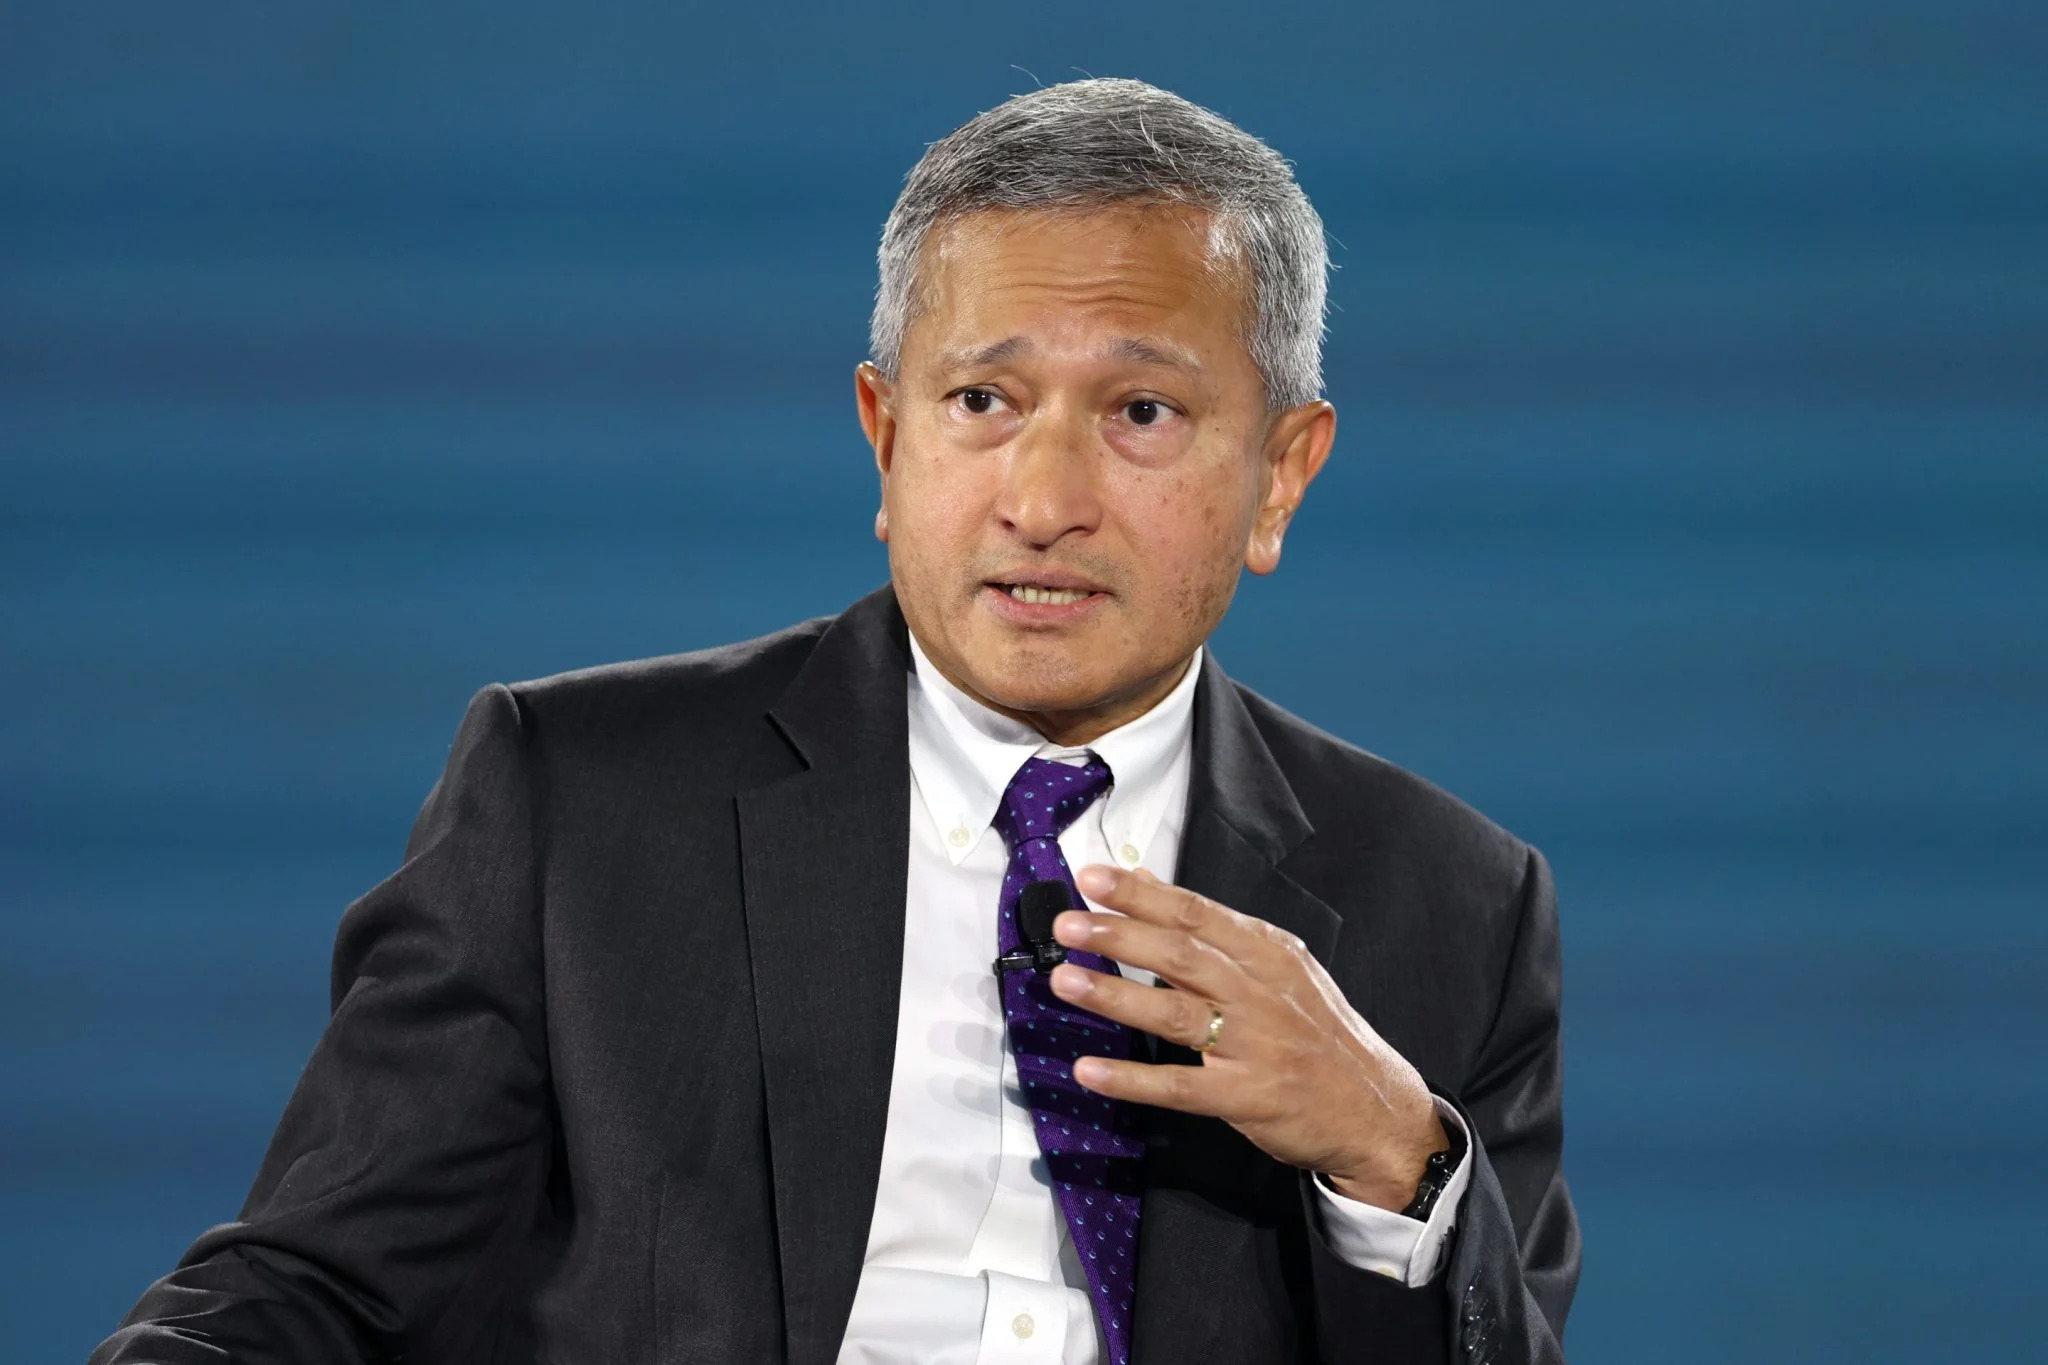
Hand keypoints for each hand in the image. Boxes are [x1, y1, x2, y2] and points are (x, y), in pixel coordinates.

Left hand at [1051, 865, 1446, 1211]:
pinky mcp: (1247, 1096)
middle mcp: (1261, 993)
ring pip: (1176, 1012)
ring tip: (1066, 980)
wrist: (1375, 1109)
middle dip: (1119, 935)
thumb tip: (1147, 885)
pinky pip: (1180, 1086)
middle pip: (1182, 955)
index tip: (1093, 878)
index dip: (1141, 895)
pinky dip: (1132, 1078)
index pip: (1197, 914)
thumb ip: (1213, 931)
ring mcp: (1255, 1045)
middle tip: (1068, 924)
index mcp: (1269, 954)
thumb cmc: (1318, 1033)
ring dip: (1116, 994)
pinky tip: (1091, 1069)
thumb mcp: (1280, 969)